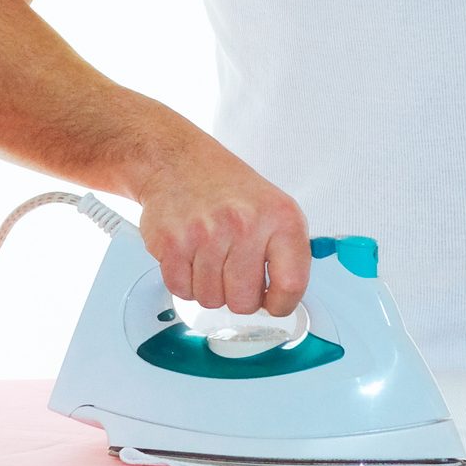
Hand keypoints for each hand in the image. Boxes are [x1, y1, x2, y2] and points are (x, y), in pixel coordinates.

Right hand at [135, 142, 311, 317]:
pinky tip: (190, 255)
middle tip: (232, 270)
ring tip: (209, 255)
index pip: (291, 284)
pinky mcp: (173, 243)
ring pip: (210, 300)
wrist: (179, 162)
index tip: (273, 302)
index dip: (282, 303)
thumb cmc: (227, 188)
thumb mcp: (274, 208)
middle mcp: (245, 224)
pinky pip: (182, 290)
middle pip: (244, 302)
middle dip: (237, 296)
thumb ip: (286, 253)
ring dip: (208, 286)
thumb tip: (285, 298)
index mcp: (280, 217)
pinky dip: (184, 281)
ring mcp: (207, 234)